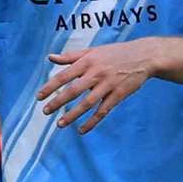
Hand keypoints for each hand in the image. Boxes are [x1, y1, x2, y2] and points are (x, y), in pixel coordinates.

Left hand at [36, 39, 159, 133]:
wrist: (143, 56)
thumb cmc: (114, 53)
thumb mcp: (92, 51)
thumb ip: (70, 56)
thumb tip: (50, 57)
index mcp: (87, 62)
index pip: (64, 75)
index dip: (50, 87)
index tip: (39, 97)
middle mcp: (96, 73)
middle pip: (73, 90)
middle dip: (58, 102)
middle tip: (45, 111)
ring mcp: (108, 85)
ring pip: (87, 103)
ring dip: (72, 115)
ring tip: (59, 124)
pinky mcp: (118, 95)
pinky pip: (103, 111)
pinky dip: (92, 122)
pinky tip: (81, 130)